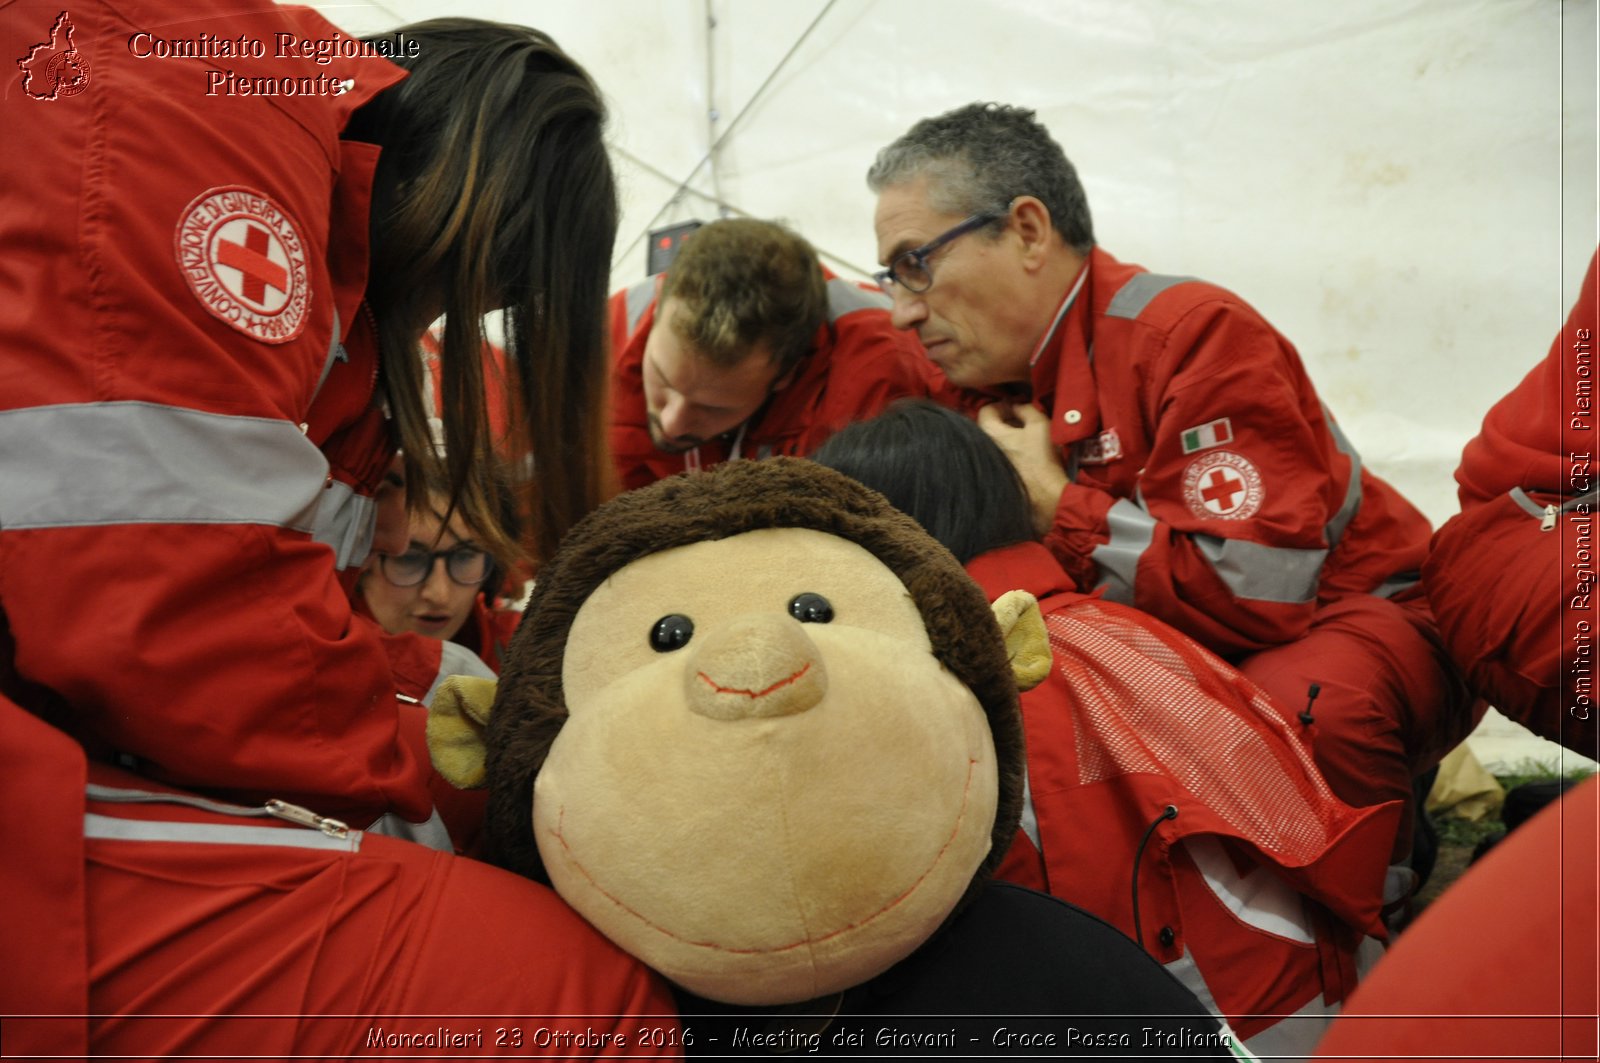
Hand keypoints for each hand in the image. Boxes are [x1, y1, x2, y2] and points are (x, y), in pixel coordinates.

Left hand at [978, 401, 1069, 535]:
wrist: (1045, 495)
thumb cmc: (1042, 458)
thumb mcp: (1039, 424)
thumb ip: (1025, 409)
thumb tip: (1016, 406)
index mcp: (989, 433)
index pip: (986, 410)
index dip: (1002, 405)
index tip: (1017, 409)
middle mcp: (982, 448)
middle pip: (988, 427)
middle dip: (1004, 421)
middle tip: (1023, 423)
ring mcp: (987, 464)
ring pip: (993, 443)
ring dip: (1006, 438)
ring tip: (1026, 440)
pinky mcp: (994, 477)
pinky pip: (997, 458)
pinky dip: (1007, 453)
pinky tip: (1024, 457)